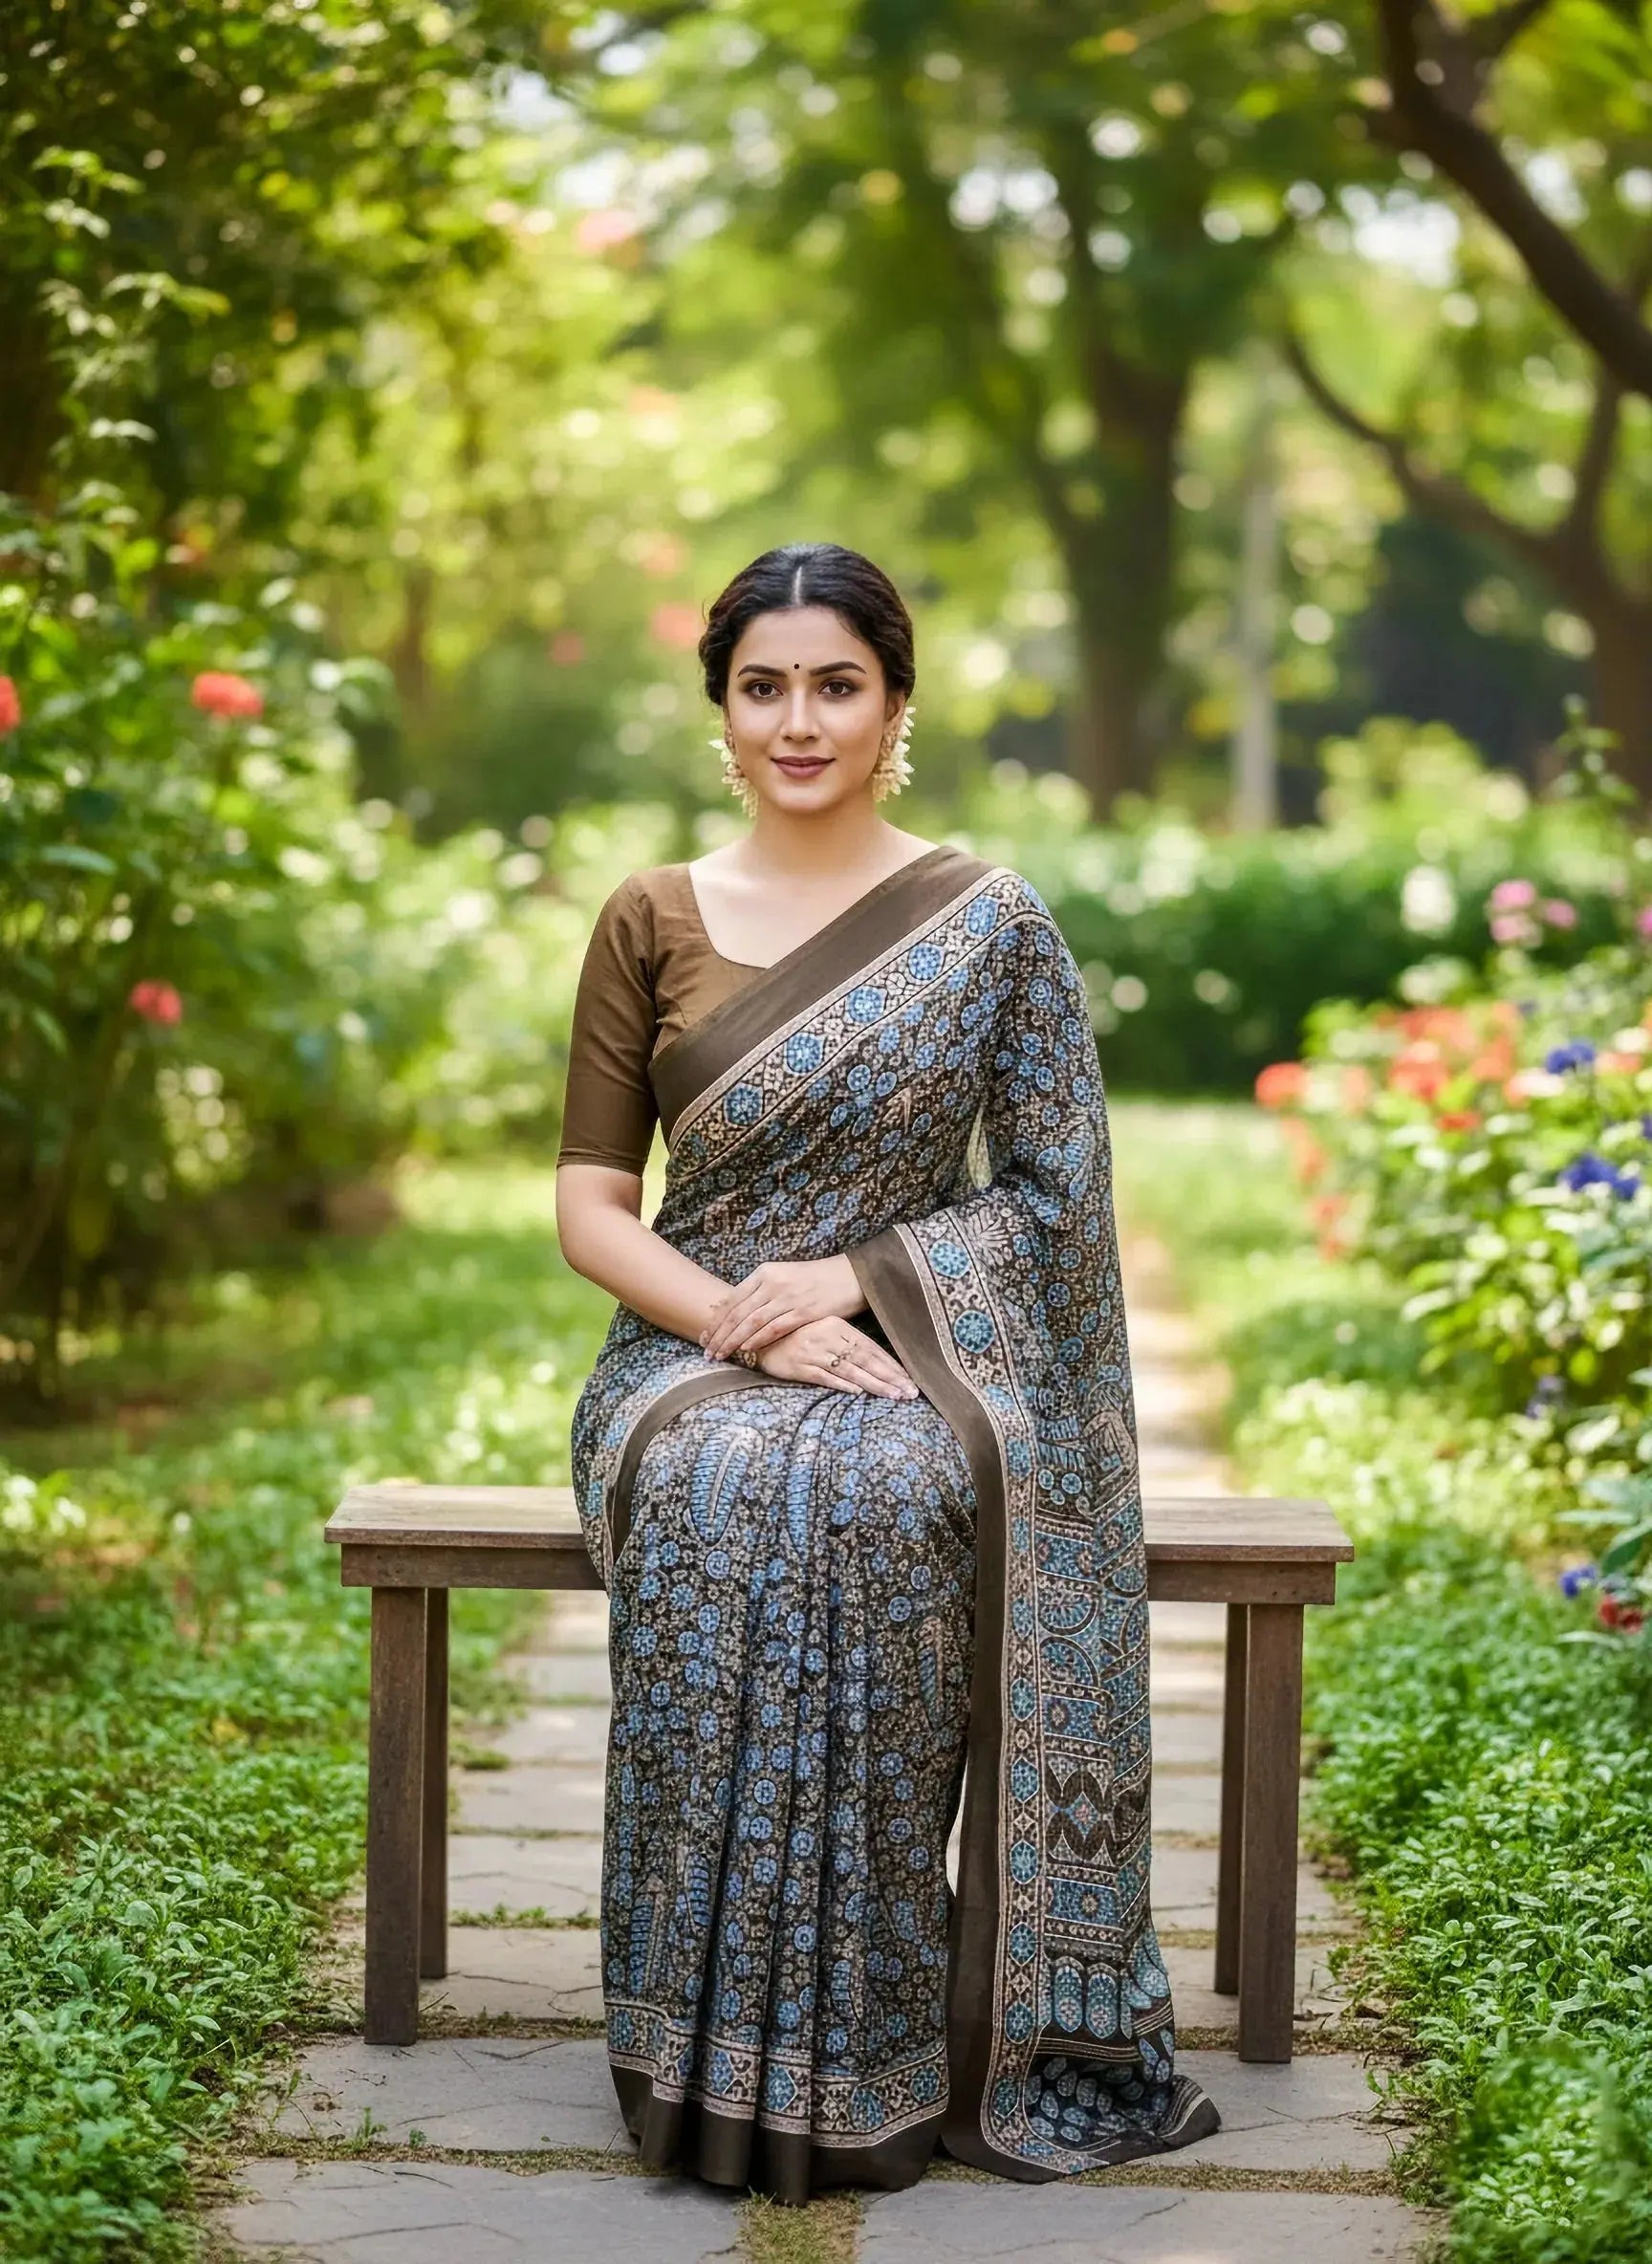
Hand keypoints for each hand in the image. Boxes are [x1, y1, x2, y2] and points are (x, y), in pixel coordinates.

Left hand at [700, 1256, 861, 1360]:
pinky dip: (758, 1340)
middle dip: (719, 1335)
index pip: (733, 1299)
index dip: (716, 1320)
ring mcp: (787, 1297)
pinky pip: (774, 1328)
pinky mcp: (803, 1311)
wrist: (848, 1276)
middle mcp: (772, 1283)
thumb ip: (758, 1291)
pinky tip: (746, 1350)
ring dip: (733, 1342)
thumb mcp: (782, 1277)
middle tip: (707, 1351)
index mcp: (764, 1272)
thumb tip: (731, 1309)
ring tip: (721, 1355)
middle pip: (738, 1313)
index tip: (704, 1335)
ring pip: (752, 1323)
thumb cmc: (814, 1279)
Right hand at [749, 1317, 918, 1399]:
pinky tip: (858, 1391)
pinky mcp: (798, 1365)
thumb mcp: (821, 1330)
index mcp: (835, 1325)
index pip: (870, 1347)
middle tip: (910, 1392)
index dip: (891, 1364)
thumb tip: (872, 1361)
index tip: (909, 1378)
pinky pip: (824, 1376)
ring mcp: (812, 1351)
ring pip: (849, 1369)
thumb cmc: (793, 1333)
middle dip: (890, 1377)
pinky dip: (841, 1383)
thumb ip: (844, 1342)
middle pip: (865, 1359)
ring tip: (893, 1395)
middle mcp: (826, 1336)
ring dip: (874, 1384)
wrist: (754, 1332)